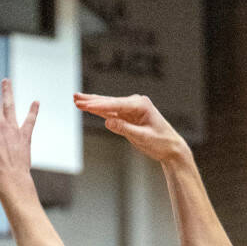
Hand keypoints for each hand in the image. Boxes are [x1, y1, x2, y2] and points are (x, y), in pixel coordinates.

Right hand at [74, 92, 188, 164]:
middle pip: (109, 102)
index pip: (115, 105)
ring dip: (92, 103)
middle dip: (91, 101)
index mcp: (140, 105)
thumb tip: (107, 121)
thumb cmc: (161, 142)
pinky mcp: (128, 116)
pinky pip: (110, 113)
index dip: (99, 106)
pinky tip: (88, 106)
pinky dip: (99, 110)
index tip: (86, 106)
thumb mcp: (143, 137)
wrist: (171, 147)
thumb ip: (125, 129)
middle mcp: (135, 103)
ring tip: (76, 99)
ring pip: (108, 106)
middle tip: (75, 98)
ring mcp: (130, 109)